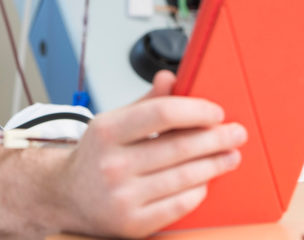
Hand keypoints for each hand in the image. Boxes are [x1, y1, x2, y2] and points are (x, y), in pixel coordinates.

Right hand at [56, 70, 246, 237]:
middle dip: (215, 138)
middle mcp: (112, 164)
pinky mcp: (134, 224)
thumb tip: (170, 78)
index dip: (194, 111)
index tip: (215, 112)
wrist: (67, 196)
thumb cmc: (96, 155)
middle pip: (178, 147)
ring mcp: (123, 197)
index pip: (161, 114)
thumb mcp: (112, 121)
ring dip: (214, 164)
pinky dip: (198, 190)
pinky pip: (179, 204)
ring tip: (230, 156)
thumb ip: (146, 102)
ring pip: (184, 177)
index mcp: (106, 131)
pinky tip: (206, 179)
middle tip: (236, 133)